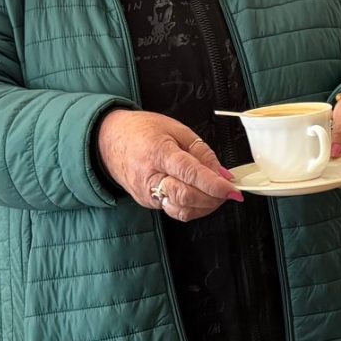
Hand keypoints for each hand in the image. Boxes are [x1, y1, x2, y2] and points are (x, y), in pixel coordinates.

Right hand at [96, 109, 240, 219]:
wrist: (107, 140)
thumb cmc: (141, 131)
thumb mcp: (176, 130)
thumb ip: (202, 152)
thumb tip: (223, 174)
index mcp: (158, 152)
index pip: (190, 174)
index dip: (214, 185)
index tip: (233, 190)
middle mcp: (150, 176)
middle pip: (186, 196)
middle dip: (213, 198)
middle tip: (228, 191)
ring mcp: (146, 193)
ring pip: (181, 210)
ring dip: (205, 206)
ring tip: (216, 194)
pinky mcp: (147, 203)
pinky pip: (175, 210)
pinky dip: (193, 207)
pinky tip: (200, 197)